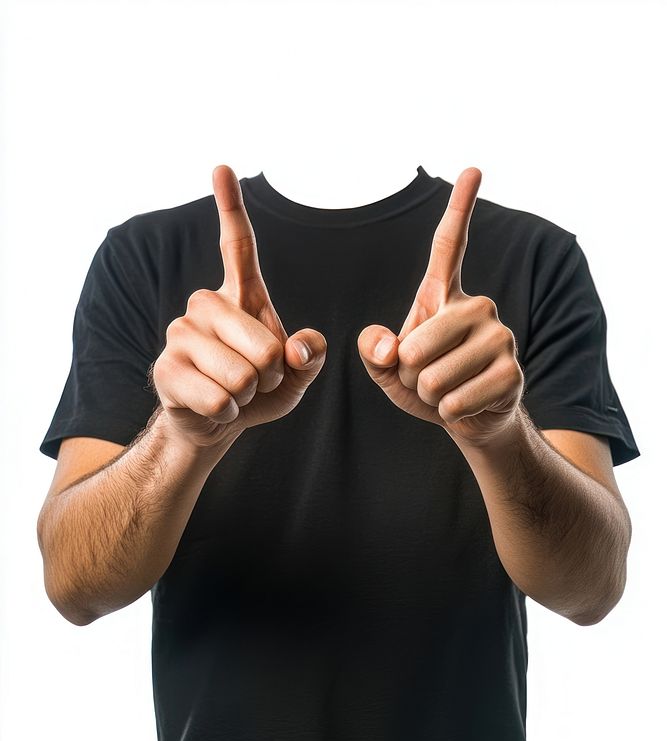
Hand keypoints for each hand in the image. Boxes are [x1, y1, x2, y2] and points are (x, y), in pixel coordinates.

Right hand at [152, 164, 326, 451]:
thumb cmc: (259, 390)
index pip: (237, 245)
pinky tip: (217, 407)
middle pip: (265, 347)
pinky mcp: (165, 369)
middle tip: (257, 379)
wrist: (216, 423)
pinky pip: (220, 400)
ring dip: (249, 395)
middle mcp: (204, 304)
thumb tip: (299, 349)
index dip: (231, 206)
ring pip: (242, 377)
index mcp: (239, 295)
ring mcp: (180, 334)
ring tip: (235, 391)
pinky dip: (229, 413)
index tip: (222, 167)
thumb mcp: (296, 374)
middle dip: (272, 376)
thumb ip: (310, 357)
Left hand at [357, 167, 523, 448]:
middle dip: (407, 374)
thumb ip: (373, 351)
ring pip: (433, 376)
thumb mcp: (387, 368)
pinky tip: (461, 404)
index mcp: (445, 295)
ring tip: (444, 389)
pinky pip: (455, 399)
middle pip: (416, 345)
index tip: (472, 169)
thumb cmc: (425, 384)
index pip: (450, 246)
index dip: (460, 207)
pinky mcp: (511, 371)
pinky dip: (447, 410)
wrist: (467, 417)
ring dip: (428, 394)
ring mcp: (500, 337)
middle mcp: (478, 306)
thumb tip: (386, 347)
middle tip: (425, 375)